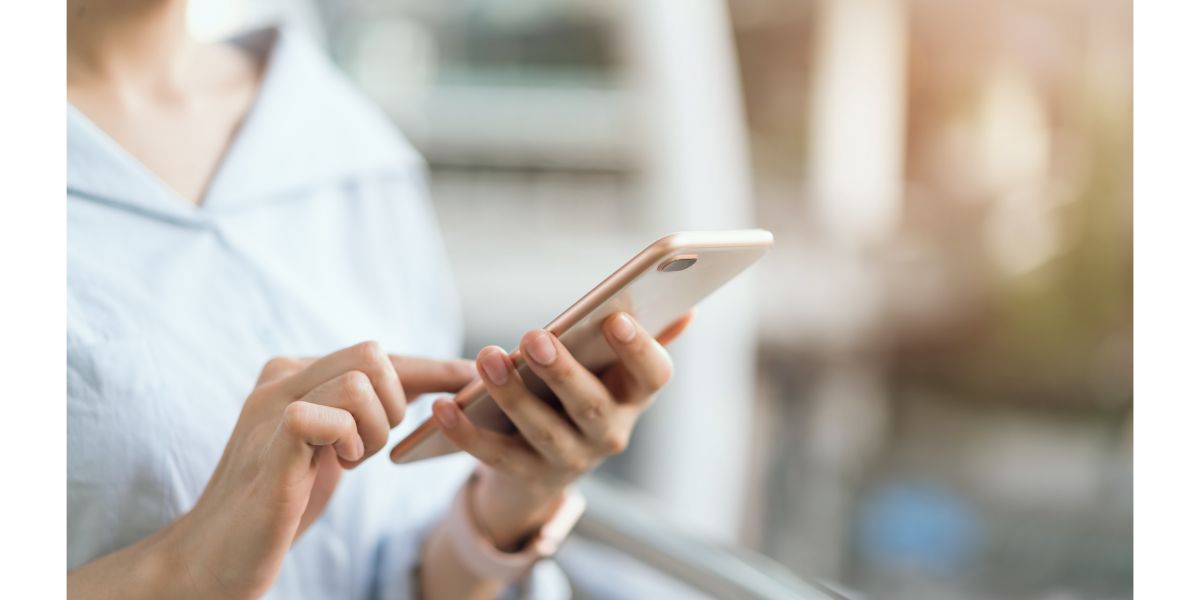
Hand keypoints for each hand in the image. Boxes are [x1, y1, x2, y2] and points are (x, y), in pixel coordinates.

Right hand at [69, 342, 473, 599]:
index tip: (474, 378)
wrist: (215, 555)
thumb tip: (426, 387)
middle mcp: (281, 377)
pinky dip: (348, 441)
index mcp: (296, 374)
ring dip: (373, 430)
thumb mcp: (331, 446)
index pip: (377, 356)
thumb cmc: (279, 503)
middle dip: (394, 405)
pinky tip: (336, 466)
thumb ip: (360, 412)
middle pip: (373, 355)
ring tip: (347, 462)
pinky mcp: (272, 441)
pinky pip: (330, 414)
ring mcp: (272, 405)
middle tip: (368, 449)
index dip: (432, 367)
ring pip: (359, 382)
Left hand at [431, 311, 692, 548]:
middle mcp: (610, 434)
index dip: (640, 349)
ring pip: (543, 431)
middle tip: (534, 337)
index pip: (654, 375)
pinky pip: (495, 456)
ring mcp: (570, 460)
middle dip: (563, 372)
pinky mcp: (527, 476)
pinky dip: (466, 434)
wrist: (549, 463)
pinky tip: (443, 407)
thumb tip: (685, 306)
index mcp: (634, 396)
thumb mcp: (613, 366)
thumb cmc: (584, 390)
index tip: (616, 318)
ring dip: (513, 396)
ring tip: (486, 359)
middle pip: (590, 405)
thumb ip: (645, 333)